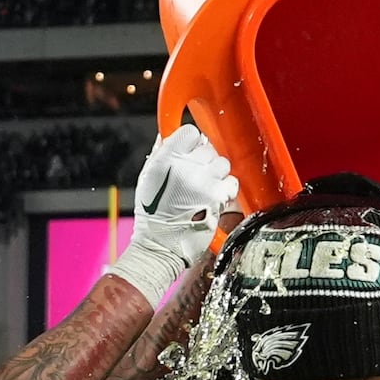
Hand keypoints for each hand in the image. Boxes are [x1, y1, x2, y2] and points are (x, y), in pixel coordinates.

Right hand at [106, 127, 239, 307]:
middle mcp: (185, 168)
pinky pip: (231, 183)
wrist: (160, 246)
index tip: (191, 154)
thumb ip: (160, 154)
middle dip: (205, 161)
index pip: (191, 132)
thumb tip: (168, 135)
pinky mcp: (216, 199)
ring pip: (222, 164)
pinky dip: (226, 189)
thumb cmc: (152, 215)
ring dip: (217, 175)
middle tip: (198, 177)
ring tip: (206, 188)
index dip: (193, 143)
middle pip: (209, 148)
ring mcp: (203, 183)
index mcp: (165, 159)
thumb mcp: (147, 178)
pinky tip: (214, 198)